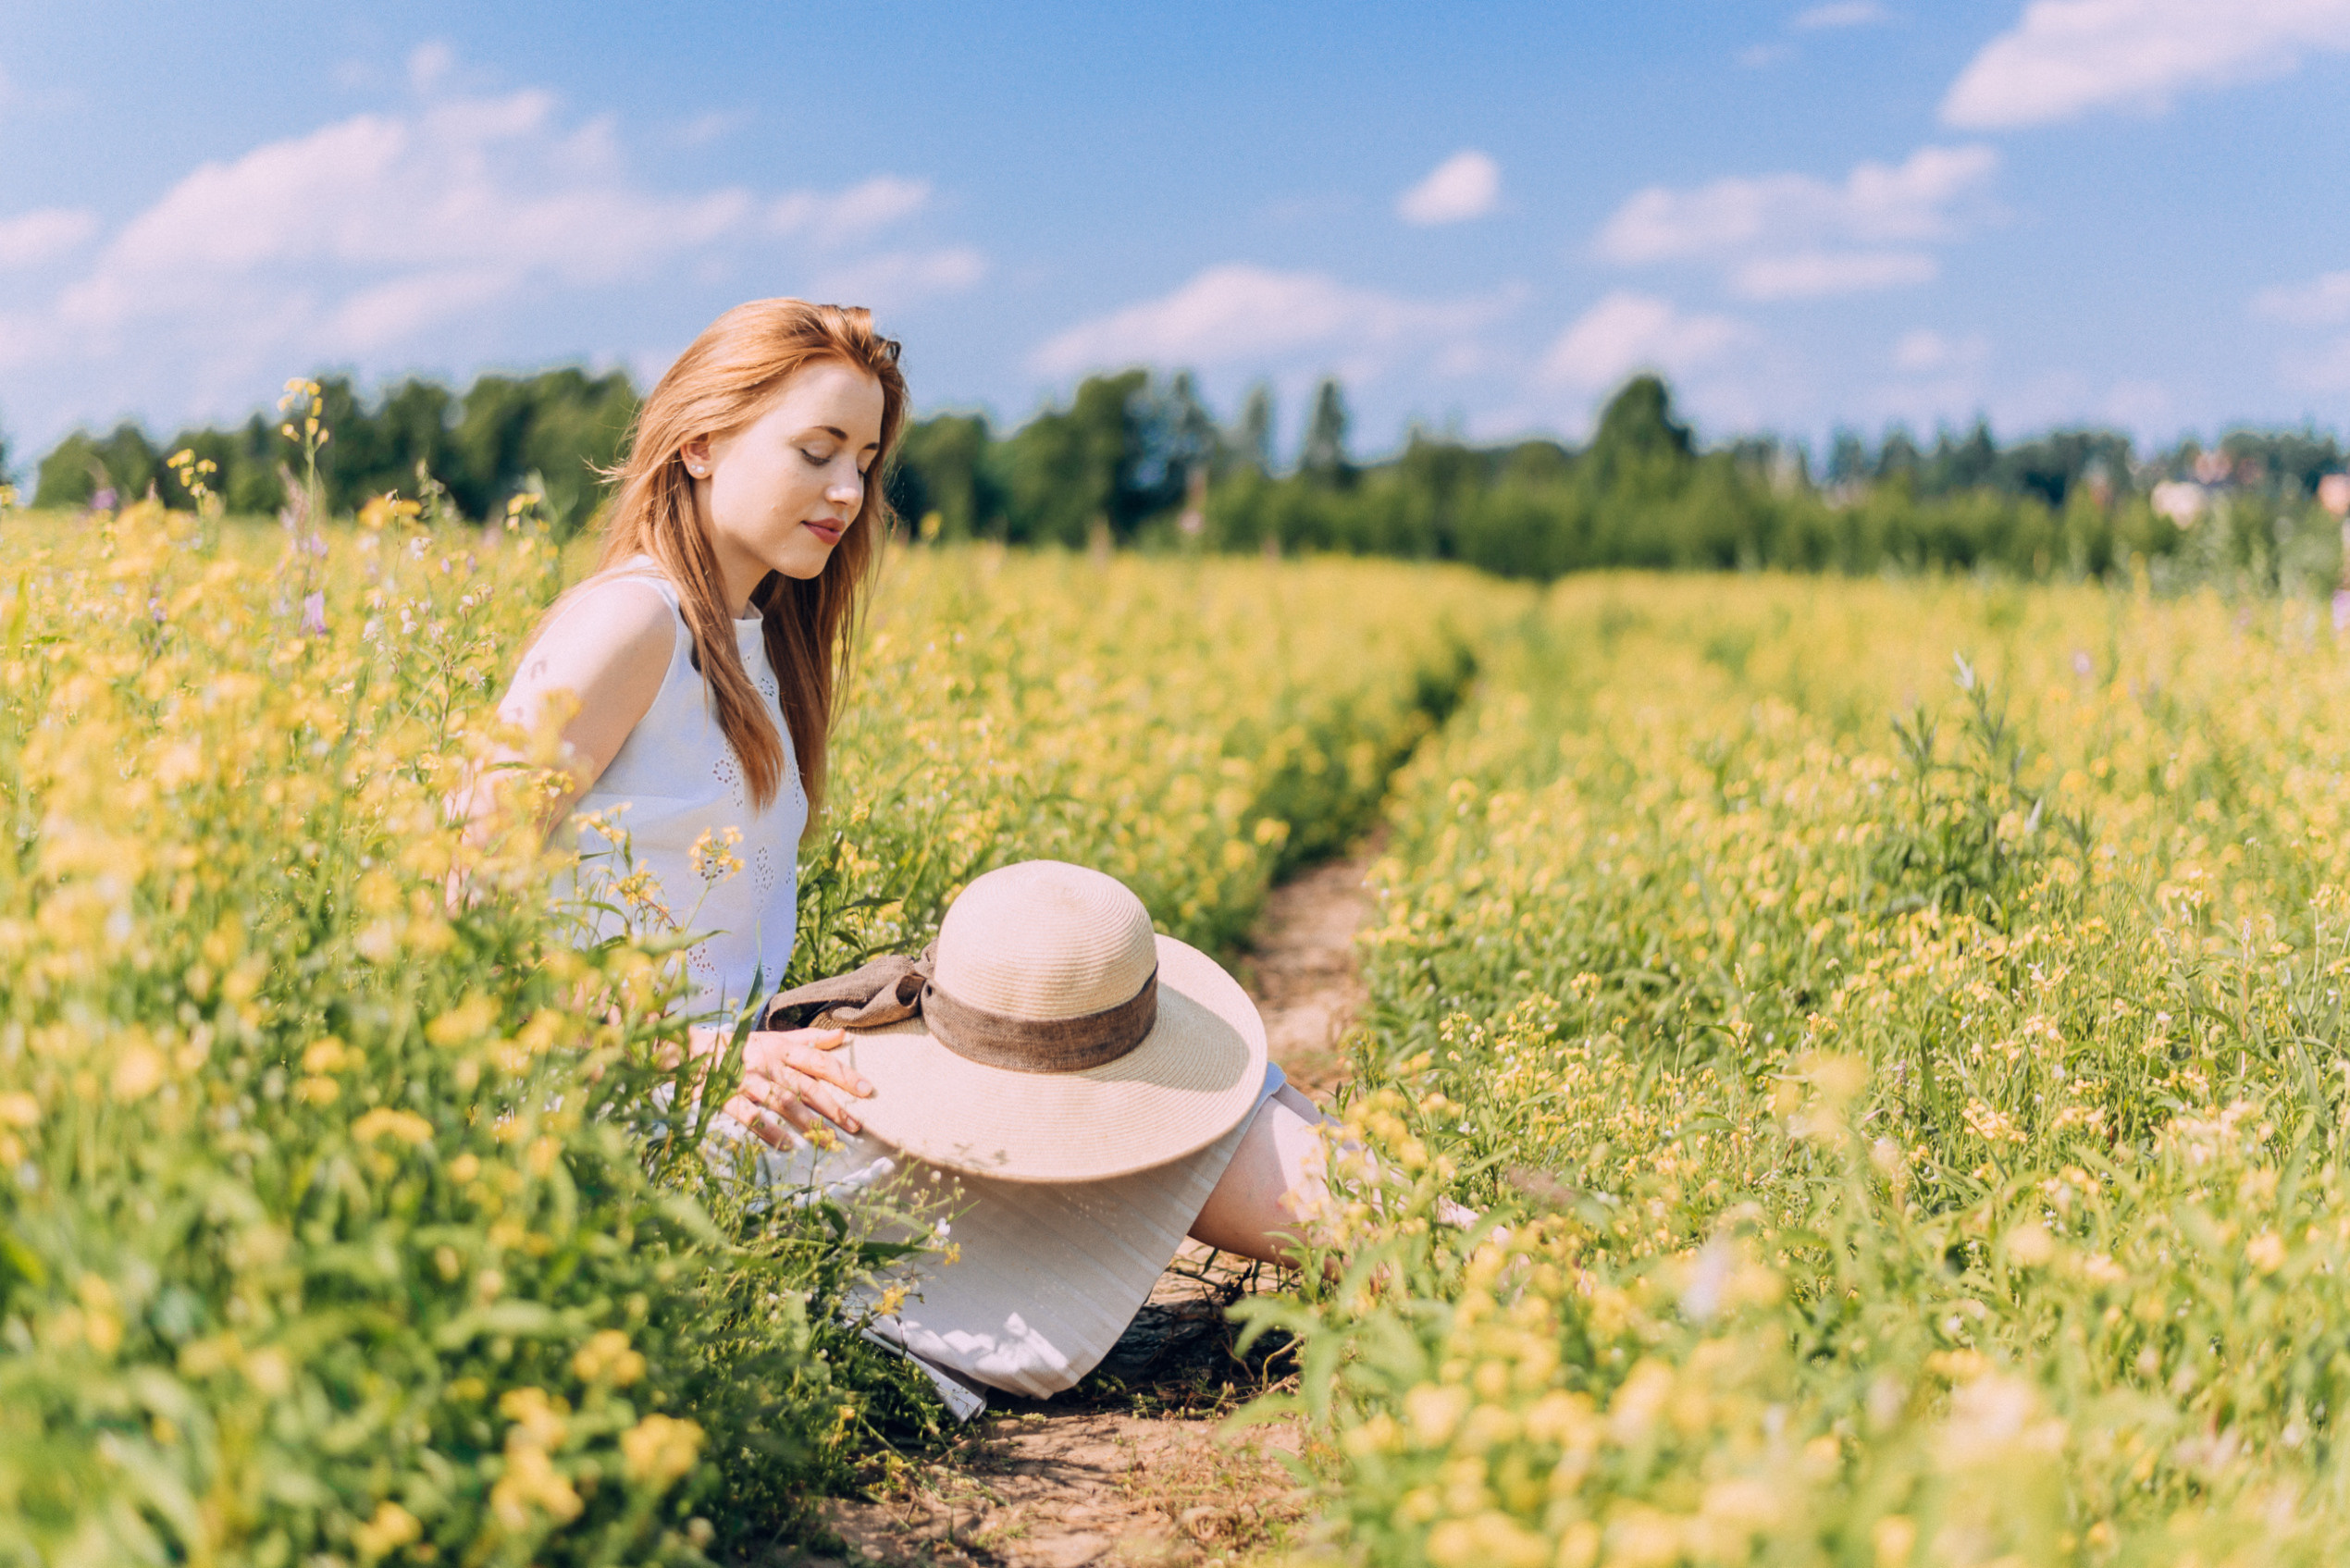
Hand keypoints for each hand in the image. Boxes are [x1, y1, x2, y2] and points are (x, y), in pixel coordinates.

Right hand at [713, 1026, 873, 1147]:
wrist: (693, 1052)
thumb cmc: (740, 1048)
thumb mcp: (774, 1038)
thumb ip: (807, 1039)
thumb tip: (842, 1035)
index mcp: (782, 1049)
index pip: (819, 1061)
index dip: (844, 1075)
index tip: (867, 1090)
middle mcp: (769, 1063)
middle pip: (807, 1086)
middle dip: (833, 1107)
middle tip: (855, 1126)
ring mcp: (748, 1080)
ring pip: (783, 1101)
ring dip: (806, 1122)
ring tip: (827, 1141)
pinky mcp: (728, 1096)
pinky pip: (751, 1116)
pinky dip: (769, 1130)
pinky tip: (786, 1146)